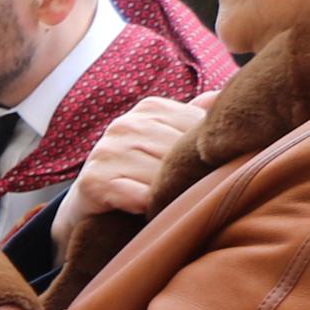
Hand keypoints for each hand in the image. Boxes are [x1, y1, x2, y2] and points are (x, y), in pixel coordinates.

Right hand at [67, 92, 211, 220]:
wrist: (90, 202)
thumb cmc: (140, 170)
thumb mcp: (167, 139)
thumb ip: (192, 118)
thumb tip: (220, 98)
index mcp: (150, 108)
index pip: (197, 127)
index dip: (204, 154)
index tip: (199, 169)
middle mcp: (124, 124)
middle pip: (180, 153)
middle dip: (189, 176)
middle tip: (187, 191)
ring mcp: (106, 151)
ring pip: (162, 177)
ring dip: (170, 195)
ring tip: (167, 202)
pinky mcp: (93, 181)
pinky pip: (141, 198)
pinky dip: (150, 208)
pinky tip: (148, 211)